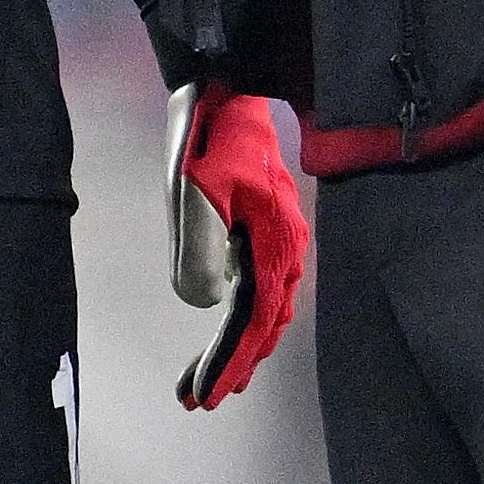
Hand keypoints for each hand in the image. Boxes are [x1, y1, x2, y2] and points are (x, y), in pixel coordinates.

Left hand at [169, 84, 309, 408]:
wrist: (229, 86)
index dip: (229, 362)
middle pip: (266, 323)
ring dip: (243, 344)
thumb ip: (199, 251)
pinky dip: (249, 314)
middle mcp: (286, 246)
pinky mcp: (268, 223)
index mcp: (274, 244)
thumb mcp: (196, 192)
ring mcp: (281, 234)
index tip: (204, 396)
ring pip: (268, 307)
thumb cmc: (209, 138)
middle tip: (202, 398)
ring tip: (214, 375)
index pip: (252, 322)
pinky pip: (266, 285)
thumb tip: (202, 306)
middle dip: (236, 363)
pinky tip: (233, 322)